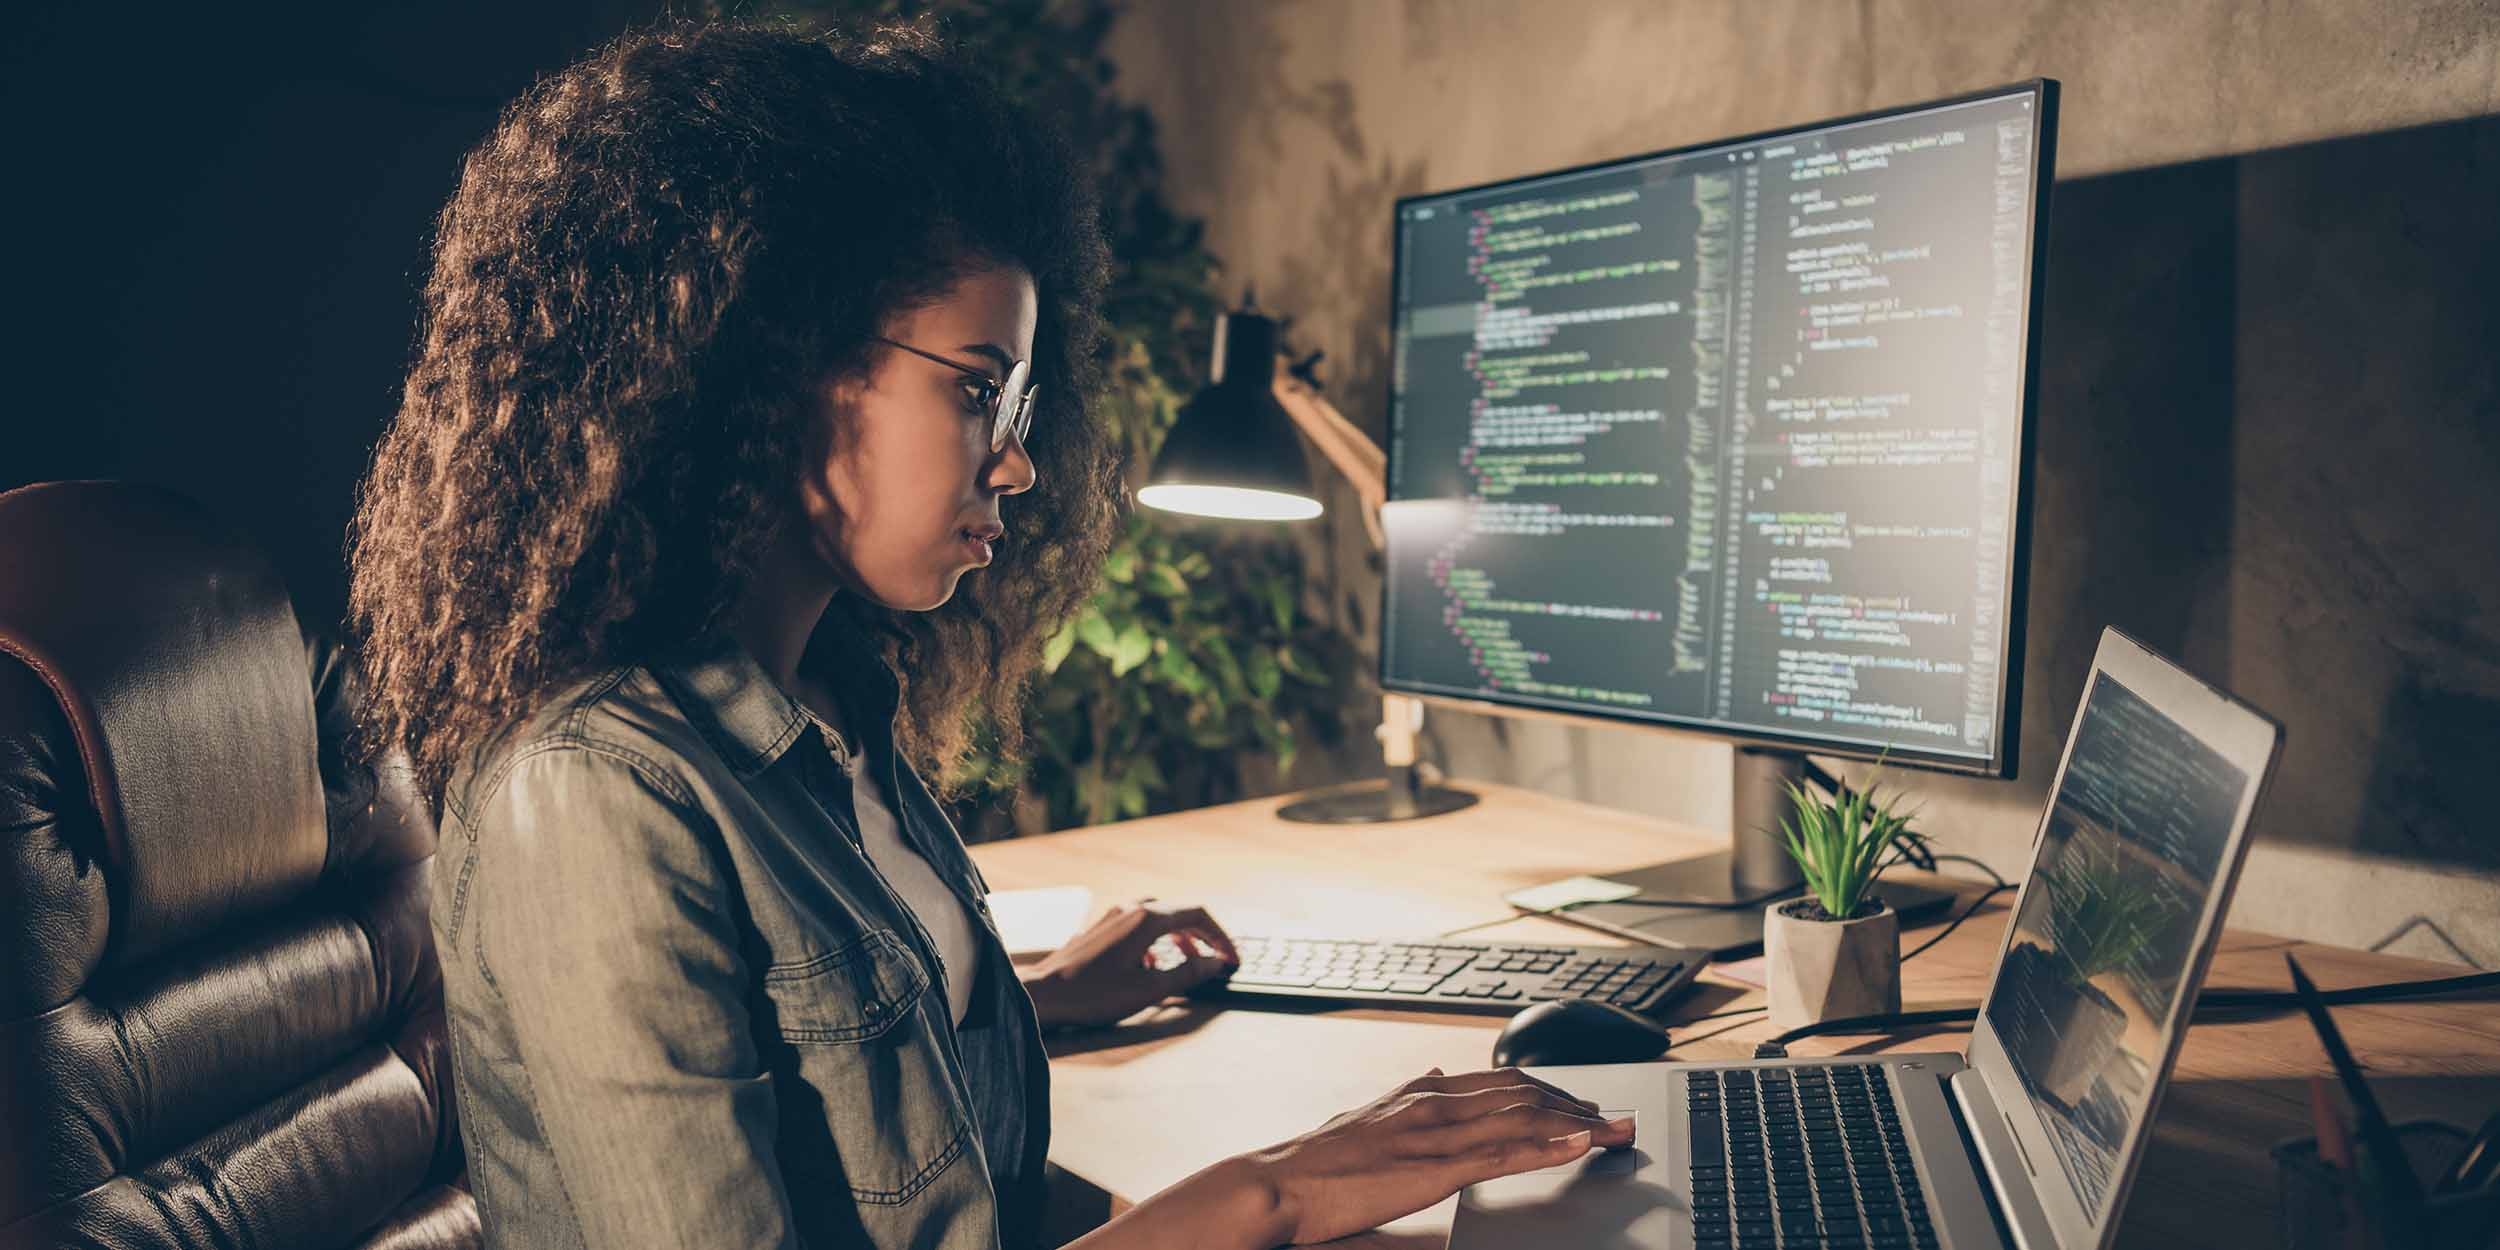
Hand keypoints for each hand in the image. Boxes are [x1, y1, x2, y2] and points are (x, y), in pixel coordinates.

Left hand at [1020, 899, 1239, 1027]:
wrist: (1044, 994)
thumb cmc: (1093, 994)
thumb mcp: (1150, 990)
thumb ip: (1188, 973)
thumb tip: (1214, 962)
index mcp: (1147, 918)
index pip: (1198, 914)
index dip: (1221, 937)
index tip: (1231, 960)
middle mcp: (1131, 908)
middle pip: (1180, 912)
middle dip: (1203, 936)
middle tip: (1216, 960)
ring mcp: (1113, 915)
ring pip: (1159, 917)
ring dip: (1179, 938)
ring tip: (1187, 964)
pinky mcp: (1101, 927)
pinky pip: (1139, 925)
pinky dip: (1156, 941)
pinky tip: (1151, 966)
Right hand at [1237, 1066, 1636, 1244]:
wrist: (1274, 1183)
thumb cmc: (1313, 1162)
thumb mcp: (1365, 1114)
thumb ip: (1405, 1096)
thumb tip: (1431, 1071)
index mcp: (1418, 1090)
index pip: (1500, 1080)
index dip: (1548, 1090)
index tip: (1580, 1102)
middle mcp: (1432, 1102)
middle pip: (1522, 1092)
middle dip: (1575, 1103)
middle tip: (1613, 1118)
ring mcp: (1433, 1133)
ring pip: (1522, 1118)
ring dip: (1577, 1123)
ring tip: (1614, 1130)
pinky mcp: (1431, 1169)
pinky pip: (1501, 1153)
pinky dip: (1547, 1146)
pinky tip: (1576, 1145)